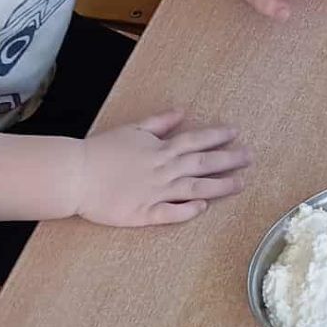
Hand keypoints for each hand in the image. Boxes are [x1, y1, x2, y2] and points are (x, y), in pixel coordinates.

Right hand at [73, 112, 251, 226]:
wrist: (76, 175)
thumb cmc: (102, 150)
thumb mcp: (133, 129)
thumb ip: (160, 123)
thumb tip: (181, 112)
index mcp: (161, 149)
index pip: (196, 140)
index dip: (218, 137)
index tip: (237, 134)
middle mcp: (163, 170)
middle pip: (202, 164)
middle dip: (229, 160)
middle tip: (250, 158)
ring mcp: (155, 192)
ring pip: (194, 189)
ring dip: (219, 186)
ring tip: (240, 184)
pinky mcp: (143, 213)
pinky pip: (170, 214)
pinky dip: (187, 211)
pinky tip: (203, 208)